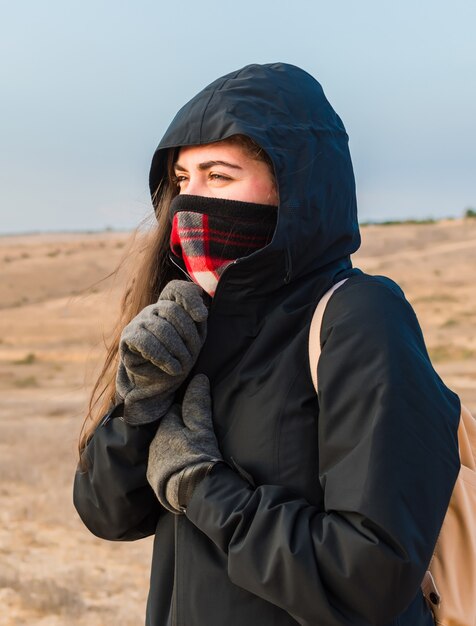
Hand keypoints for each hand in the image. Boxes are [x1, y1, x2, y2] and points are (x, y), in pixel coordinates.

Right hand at [116, 280, 208, 424]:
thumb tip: (202, 312)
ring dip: (177, 350)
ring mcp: (140, 321)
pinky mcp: (128, 336)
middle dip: (188, 335)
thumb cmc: (179, 357)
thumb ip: (198, 321)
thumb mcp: (194, 339)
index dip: (189, 298)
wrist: (158, 382)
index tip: (202, 317)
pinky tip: (173, 368)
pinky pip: (147, 342)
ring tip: (183, 366)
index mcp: (171, 305)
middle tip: (193, 355)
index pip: (176, 290)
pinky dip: (163, 357)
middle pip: (173, 310)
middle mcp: (154, 309)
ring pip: (162, 328)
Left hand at [146, 374, 221, 512]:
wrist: (193, 493)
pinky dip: (171, 464)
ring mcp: (153, 464)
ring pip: (163, 448)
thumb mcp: (202, 428)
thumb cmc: (198, 456)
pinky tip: (183, 468)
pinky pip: (163, 465)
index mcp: (164, 428)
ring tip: (190, 453)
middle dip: (178, 431)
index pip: (174, 412)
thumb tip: (199, 378)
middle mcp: (154, 444)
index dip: (186, 413)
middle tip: (195, 436)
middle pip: (167, 431)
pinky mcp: (155, 481)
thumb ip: (198, 404)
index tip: (196, 417)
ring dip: (174, 448)